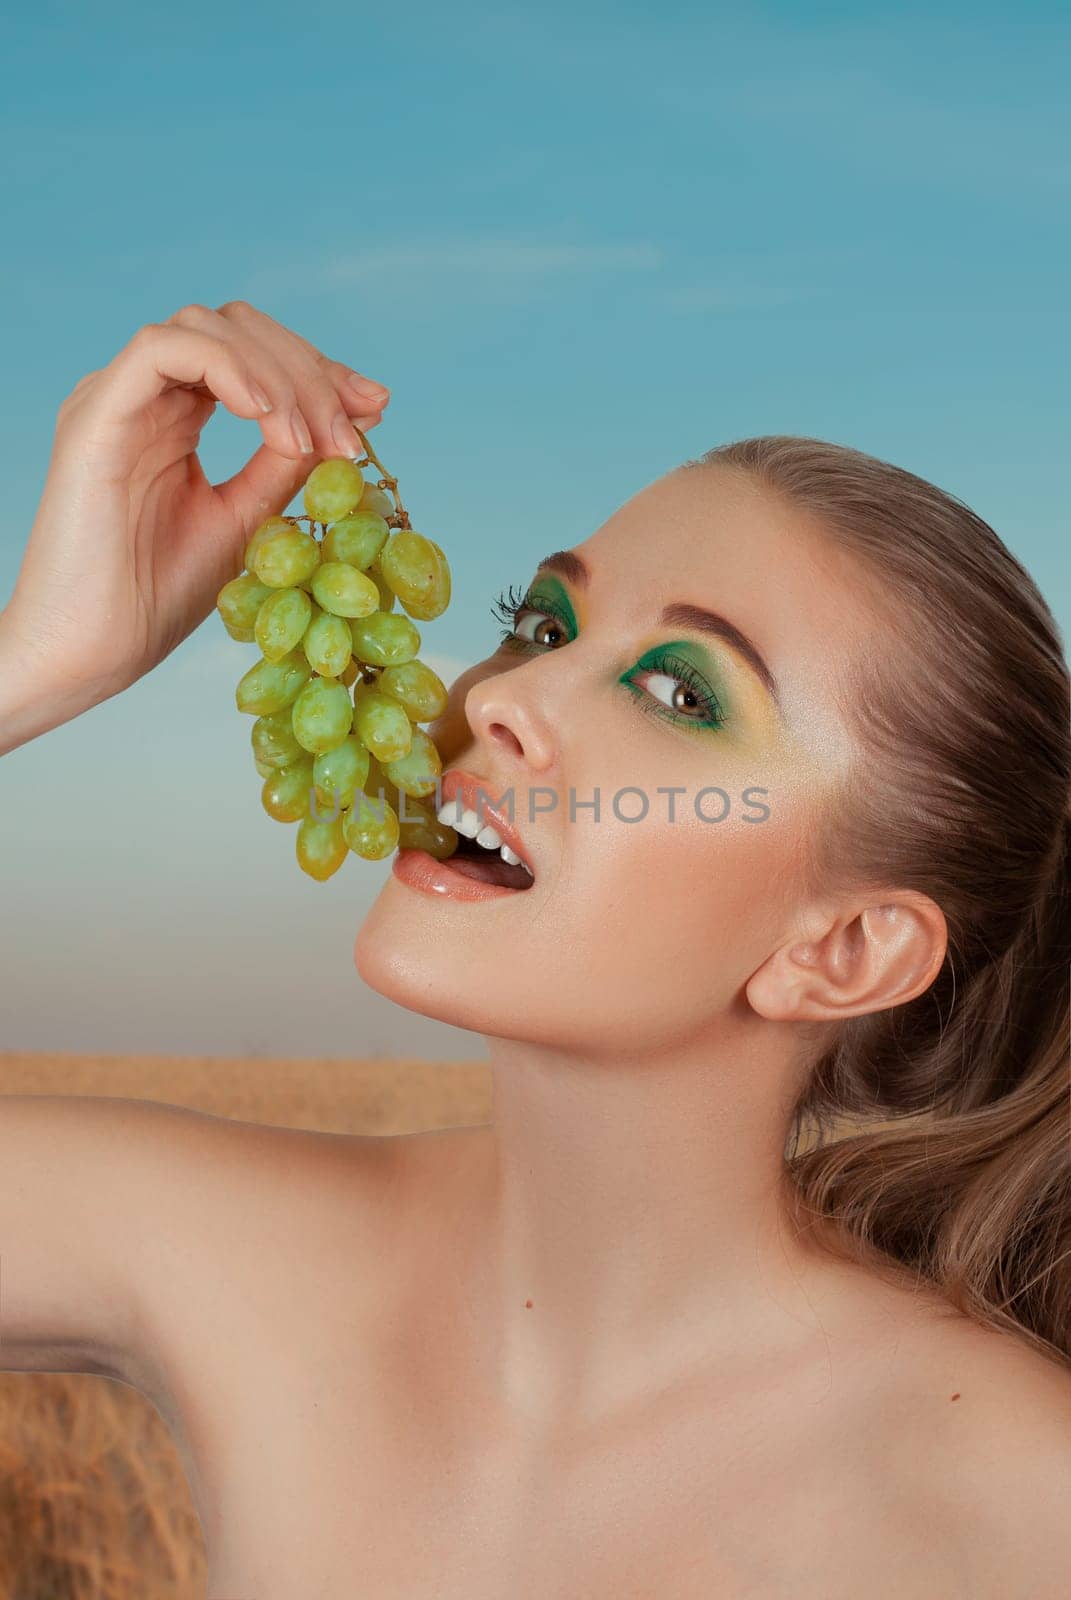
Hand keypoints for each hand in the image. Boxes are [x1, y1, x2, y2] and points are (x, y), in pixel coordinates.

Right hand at [2, 299, 389, 712]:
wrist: (91, 651)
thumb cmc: (155, 597)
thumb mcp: (247, 523)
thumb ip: (286, 469)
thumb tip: (346, 429)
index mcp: (175, 417)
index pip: (254, 358)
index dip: (320, 371)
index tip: (375, 406)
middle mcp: (145, 397)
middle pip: (238, 329)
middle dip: (310, 368)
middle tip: (355, 424)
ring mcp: (116, 398)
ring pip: (206, 327)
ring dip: (278, 373)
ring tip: (309, 440)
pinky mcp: (96, 414)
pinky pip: (162, 349)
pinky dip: (227, 368)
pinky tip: (270, 418)